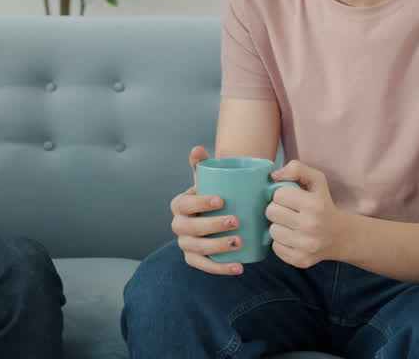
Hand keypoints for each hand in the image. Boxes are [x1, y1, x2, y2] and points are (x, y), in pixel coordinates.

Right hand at [171, 146, 244, 274]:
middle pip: (190, 228)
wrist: (216, 214)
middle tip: (236, 221)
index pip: (184, 204)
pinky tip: (240, 267)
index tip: (221, 200)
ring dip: (217, 248)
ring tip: (239, 242)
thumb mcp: (207, 180)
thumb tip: (198, 149)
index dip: (200, 203)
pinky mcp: (195, 260)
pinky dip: (222, 269)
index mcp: (178, 205)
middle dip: (212, 226)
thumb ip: (202, 164)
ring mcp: (186, 244)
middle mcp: (178, 226)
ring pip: (197, 249)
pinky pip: (205, 267)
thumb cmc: (213, 195)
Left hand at [266, 160, 346, 268]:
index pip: (278, 194)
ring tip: (291, 225)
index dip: (282, 194)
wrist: (341, 236)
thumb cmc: (323, 204)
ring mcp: (306, 245)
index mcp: (314, 205)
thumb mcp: (317, 181)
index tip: (292, 199)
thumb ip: (297, 168)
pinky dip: (281, 242)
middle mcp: (311, 226)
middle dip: (278, 210)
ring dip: (279, 226)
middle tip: (289, 212)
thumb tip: (273, 176)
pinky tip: (293, 238)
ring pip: (272, 230)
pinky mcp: (300, 260)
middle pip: (271, 212)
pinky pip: (275, 248)